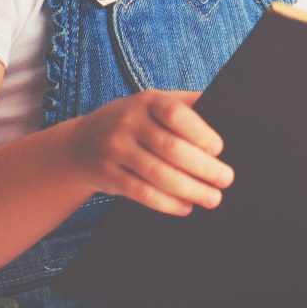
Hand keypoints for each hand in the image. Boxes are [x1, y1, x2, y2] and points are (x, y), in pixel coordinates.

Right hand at [64, 88, 232, 214]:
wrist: (79, 144)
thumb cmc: (132, 124)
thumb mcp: (152, 105)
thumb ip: (185, 105)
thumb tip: (226, 109)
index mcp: (147, 101)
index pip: (176, 114)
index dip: (200, 133)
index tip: (219, 149)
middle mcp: (128, 121)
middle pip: (172, 148)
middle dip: (204, 168)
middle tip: (226, 180)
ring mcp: (115, 148)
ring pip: (158, 174)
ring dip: (190, 189)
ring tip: (212, 198)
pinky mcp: (107, 174)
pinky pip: (141, 192)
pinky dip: (167, 203)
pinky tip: (185, 207)